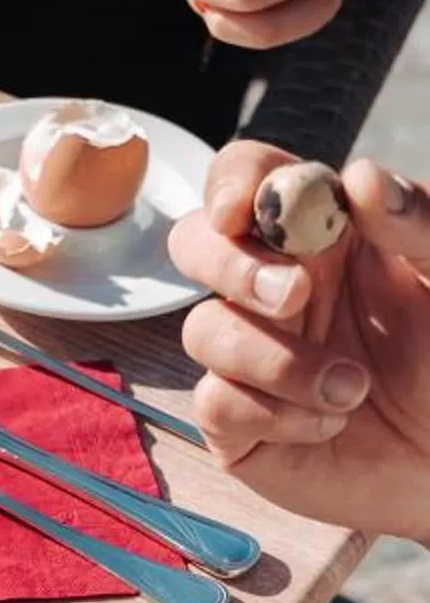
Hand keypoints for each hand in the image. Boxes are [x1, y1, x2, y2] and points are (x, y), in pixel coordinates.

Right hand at [173, 142, 429, 539]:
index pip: (249, 179)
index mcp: (321, 237)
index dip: (232, 183)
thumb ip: (420, 223)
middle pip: (194, 243)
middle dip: (230, 266)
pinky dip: (277, 415)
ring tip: (353, 390)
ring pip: (203, 331)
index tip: (243, 210)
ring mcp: (246, 354)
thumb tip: (360, 178)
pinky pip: (215, 403)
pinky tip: (329, 424)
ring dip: (277, 362)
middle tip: (293, 296)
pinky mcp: (236, 421)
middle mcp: (272, 288)